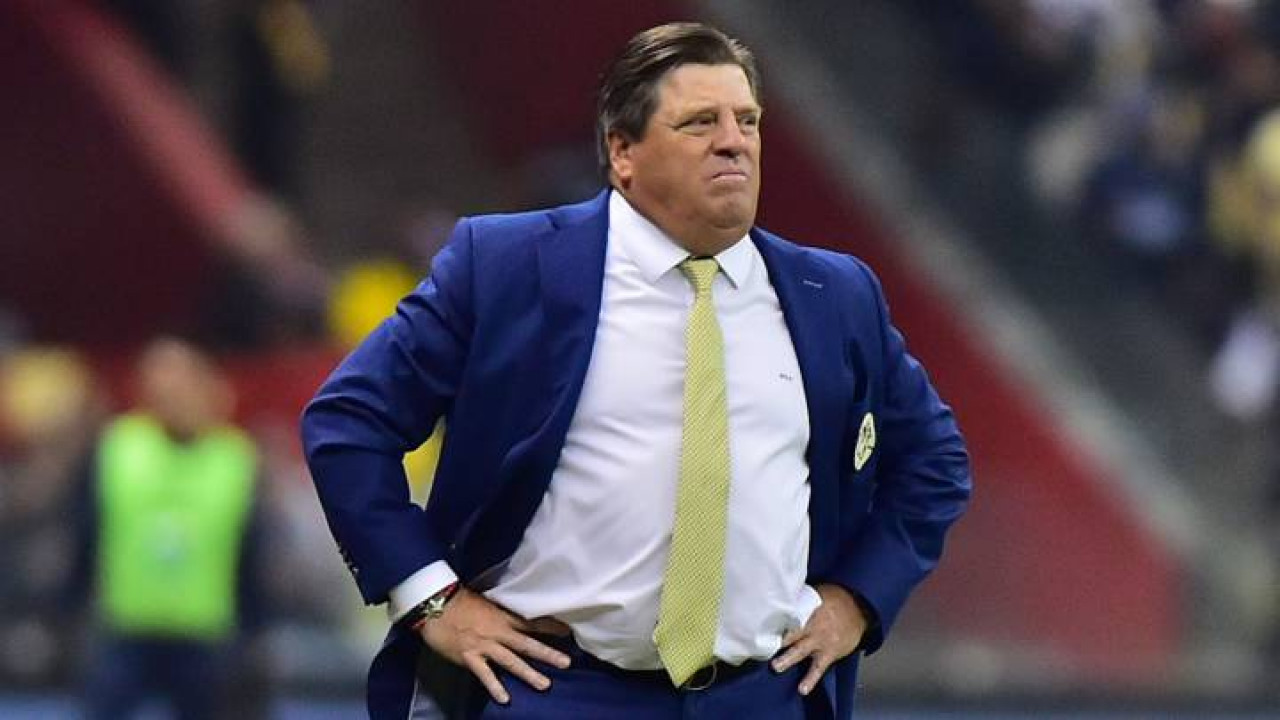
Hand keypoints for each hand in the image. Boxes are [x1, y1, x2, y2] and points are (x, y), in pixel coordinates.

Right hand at [418, 587, 572, 703]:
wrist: (434, 605)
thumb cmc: (458, 600)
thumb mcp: (485, 602)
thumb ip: (500, 612)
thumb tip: (513, 615)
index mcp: (502, 616)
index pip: (530, 622)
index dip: (550, 627)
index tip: (568, 632)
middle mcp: (498, 632)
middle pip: (527, 644)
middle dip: (547, 654)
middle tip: (566, 663)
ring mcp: (485, 646)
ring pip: (511, 662)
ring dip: (529, 674)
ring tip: (545, 684)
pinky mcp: (470, 658)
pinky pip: (485, 675)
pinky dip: (495, 687)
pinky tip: (505, 699)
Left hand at [771, 583, 867, 695]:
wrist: (860, 610)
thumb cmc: (837, 600)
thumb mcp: (818, 593)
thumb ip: (800, 598)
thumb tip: (779, 595)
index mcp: (808, 609)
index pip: (788, 613)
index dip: (774, 619)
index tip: (758, 623)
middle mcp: (813, 626)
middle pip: (792, 632)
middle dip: (777, 640)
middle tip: (761, 645)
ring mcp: (821, 641)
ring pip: (801, 651)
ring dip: (788, 659)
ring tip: (776, 667)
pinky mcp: (829, 653)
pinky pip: (818, 668)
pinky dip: (811, 679)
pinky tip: (802, 689)